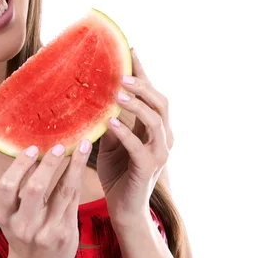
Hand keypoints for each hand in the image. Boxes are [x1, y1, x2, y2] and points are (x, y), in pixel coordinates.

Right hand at [0, 140, 91, 257]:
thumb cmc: (25, 234)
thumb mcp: (14, 216)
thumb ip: (20, 190)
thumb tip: (35, 152)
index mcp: (6, 217)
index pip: (7, 186)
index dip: (20, 164)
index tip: (32, 147)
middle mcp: (24, 226)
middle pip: (35, 188)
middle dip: (49, 163)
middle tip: (60, 145)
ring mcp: (46, 231)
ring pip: (62, 191)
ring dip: (74, 165)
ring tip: (82, 146)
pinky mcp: (65, 233)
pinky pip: (73, 200)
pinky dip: (78, 179)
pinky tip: (82, 165)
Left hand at [97, 48, 172, 227]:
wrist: (122, 208)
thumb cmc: (117, 173)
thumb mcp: (110, 141)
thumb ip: (109, 120)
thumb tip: (93, 95)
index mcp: (155, 128)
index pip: (152, 94)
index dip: (144, 71)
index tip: (131, 49)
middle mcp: (163, 137)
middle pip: (160, 102)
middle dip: (142, 84)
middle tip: (121, 73)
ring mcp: (159, 152)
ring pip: (155, 120)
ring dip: (136, 103)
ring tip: (116, 92)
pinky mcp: (149, 167)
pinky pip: (139, 145)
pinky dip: (125, 131)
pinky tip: (110, 121)